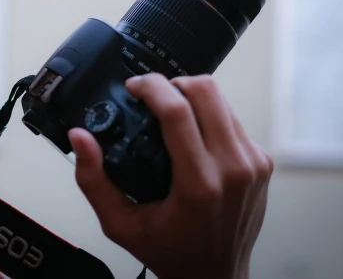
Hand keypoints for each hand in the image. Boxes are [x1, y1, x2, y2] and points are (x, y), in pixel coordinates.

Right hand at [68, 74, 272, 278]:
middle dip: (173, 83)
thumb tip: (80, 136)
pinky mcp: (262, 162)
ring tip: (170, 113)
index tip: (134, 87)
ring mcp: (253, 164)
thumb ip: (93, 180)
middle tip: (152, 96)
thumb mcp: (119, 224)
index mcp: (199, 184)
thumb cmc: (170, 251)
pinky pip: (234, 119)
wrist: (216, 275)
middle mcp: (233, 169)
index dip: (152, 87)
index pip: (178, 112)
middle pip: (206, 92)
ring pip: (223, 100)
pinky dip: (210, 116)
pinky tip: (193, 134)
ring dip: (192, 96)